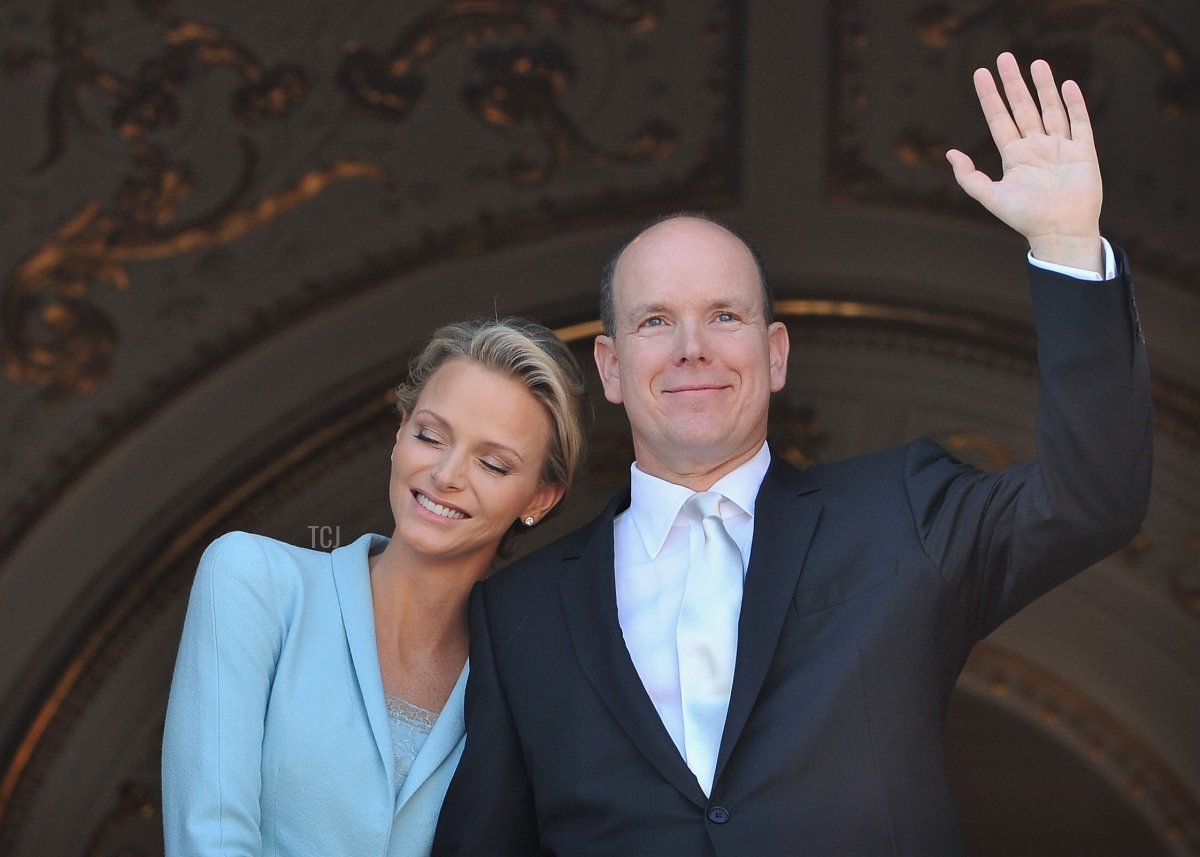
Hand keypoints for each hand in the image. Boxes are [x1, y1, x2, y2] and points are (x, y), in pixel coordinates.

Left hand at [946, 52, 1102, 272]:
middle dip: (1014, 83)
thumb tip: (950, 154)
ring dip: (1043, 87)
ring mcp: (1060, 147)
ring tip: (1035, 64)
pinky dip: (1074, 104)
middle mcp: (1036, 147)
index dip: (990, 97)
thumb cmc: (1025, 218)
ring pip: (1050, 109)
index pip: (999, 119)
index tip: (981, 74)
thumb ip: (969, 177)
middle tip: (1004, 57)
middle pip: (1023, 107)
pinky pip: (1079, 122)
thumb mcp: (991, 196)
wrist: (1059, 231)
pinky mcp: (1083, 151)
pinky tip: (1067, 85)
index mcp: (1014, 156)